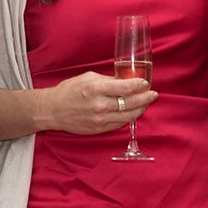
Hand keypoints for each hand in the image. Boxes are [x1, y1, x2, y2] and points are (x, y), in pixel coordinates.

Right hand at [41, 71, 157, 134]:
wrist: (53, 110)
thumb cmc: (69, 90)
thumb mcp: (88, 78)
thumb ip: (107, 80)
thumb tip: (124, 80)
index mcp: (96, 89)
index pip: (125, 88)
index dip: (139, 85)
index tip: (146, 82)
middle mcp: (100, 105)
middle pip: (130, 103)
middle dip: (145, 97)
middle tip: (153, 93)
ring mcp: (100, 119)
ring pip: (128, 116)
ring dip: (140, 109)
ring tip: (147, 103)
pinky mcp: (99, 129)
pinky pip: (119, 124)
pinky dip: (128, 117)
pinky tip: (134, 111)